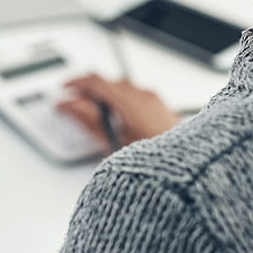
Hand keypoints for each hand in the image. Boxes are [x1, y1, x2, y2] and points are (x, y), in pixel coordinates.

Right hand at [57, 74, 180, 151]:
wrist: (189, 172)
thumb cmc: (158, 162)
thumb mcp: (114, 143)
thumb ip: (88, 119)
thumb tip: (69, 105)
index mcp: (131, 101)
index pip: (95, 80)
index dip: (75, 83)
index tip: (63, 90)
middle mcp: (145, 96)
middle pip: (109, 83)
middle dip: (88, 91)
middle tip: (74, 104)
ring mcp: (155, 102)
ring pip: (123, 90)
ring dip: (105, 97)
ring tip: (94, 115)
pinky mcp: (162, 109)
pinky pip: (136, 97)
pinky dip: (120, 103)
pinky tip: (116, 119)